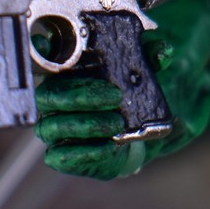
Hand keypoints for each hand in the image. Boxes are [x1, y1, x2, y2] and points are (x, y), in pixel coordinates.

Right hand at [35, 0, 209, 179]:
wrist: (129, 135)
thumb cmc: (125, 97)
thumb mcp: (137, 73)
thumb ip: (148, 59)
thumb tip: (162, 51)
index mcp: (64, 76)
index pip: (48, 67)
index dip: (53, 62)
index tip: (76, 60)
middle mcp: (53, 102)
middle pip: (50, 97)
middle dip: (82, 96)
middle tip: (116, 95)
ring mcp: (54, 130)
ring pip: (55, 127)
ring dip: (88, 124)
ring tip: (118, 123)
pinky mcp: (62, 156)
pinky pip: (63, 156)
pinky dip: (86, 151)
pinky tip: (110, 145)